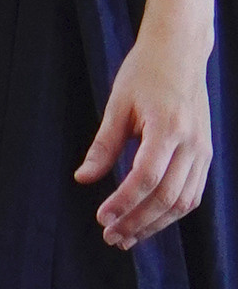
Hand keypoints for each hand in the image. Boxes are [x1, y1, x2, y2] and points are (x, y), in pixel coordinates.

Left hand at [76, 22, 213, 249]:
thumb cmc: (146, 73)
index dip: (124, 203)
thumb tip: (83, 179)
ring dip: (154, 224)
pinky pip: (193, 192)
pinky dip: (171, 213)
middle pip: (166, 196)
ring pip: (184, 200)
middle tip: (109, 236)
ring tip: (125, 237)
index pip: (146, 177)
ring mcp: (203, 149)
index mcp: (169, 127)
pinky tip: (147, 222)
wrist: (181, 51)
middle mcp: (192, 141)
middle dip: (136, 221)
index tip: (101, 218)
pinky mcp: (205, 153)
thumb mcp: (117, 105)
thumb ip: (103, 145)